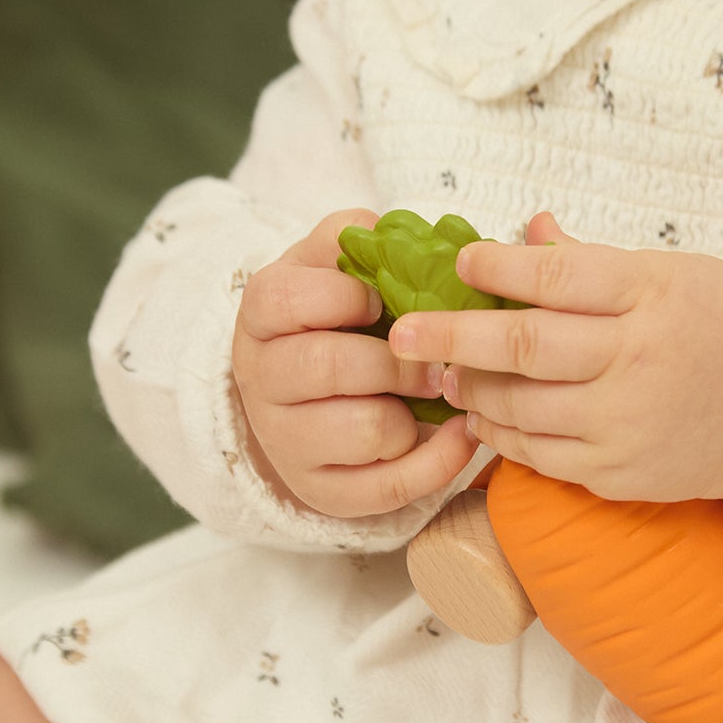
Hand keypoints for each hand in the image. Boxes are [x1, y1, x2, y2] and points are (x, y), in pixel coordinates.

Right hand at [232, 209, 479, 518]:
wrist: (304, 398)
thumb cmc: (333, 320)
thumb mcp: (330, 268)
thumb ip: (355, 240)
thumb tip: (396, 231)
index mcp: (262, 314)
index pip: (294, 298)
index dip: (352, 297)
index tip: (385, 301)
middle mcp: (262, 380)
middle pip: (330, 367)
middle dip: (398, 362)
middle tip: (434, 360)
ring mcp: (288, 442)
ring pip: (364, 430)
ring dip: (412, 413)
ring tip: (430, 397)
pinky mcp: (324, 492)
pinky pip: (391, 486)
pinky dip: (439, 461)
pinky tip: (460, 434)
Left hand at [386, 212, 722, 540]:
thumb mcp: (674, 275)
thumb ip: (594, 261)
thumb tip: (524, 231)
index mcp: (651, 295)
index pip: (558, 274)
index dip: (498, 267)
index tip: (461, 262)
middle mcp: (635, 360)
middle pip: (523, 344)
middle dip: (450, 336)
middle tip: (401, 332)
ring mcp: (625, 423)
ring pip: (520, 406)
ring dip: (470, 389)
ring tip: (442, 373)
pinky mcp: (617, 473)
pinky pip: (538, 455)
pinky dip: (501, 435)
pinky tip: (482, 416)